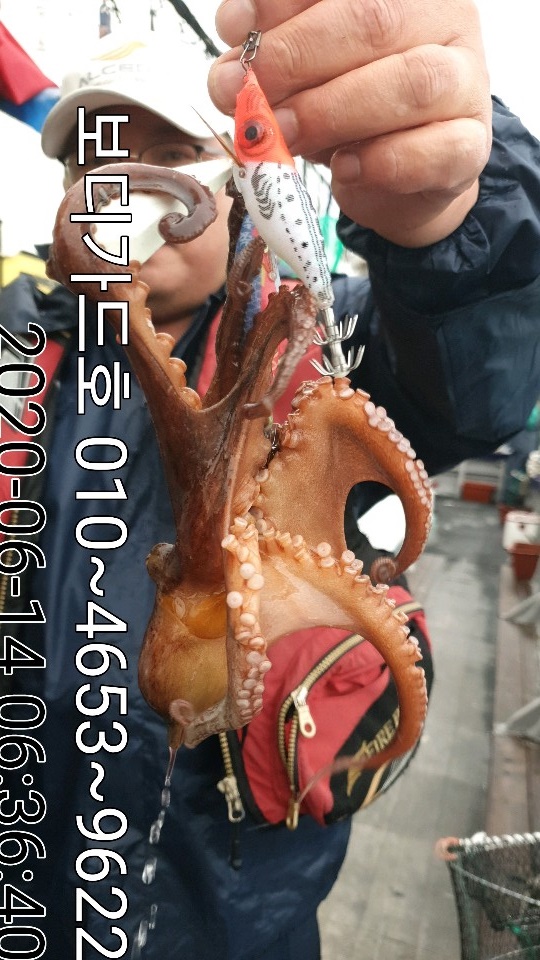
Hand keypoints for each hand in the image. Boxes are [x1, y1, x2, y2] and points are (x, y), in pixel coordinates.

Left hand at [209, 0, 491, 247]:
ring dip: (332, 111)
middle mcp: (443, 18)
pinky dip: (381, 162)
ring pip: (409, 82)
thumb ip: (269, 63)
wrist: (401, 178)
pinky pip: (434, 150)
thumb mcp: (304, 74)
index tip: (237, 32)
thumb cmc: (350, 110)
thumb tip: (231, 77)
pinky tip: (345, 167)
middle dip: (298, 57)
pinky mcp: (470, 145)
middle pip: (373, 20)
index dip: (282, 2)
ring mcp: (466, 81)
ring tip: (285, 134)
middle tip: (253, 95)